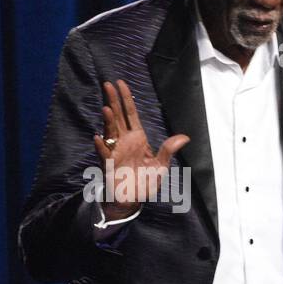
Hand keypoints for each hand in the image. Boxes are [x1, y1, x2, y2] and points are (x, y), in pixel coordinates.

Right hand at [92, 79, 189, 219]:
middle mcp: (124, 141)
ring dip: (108, 121)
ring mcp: (115, 151)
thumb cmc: (145, 182)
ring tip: (107, 108)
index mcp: (137, 138)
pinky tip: (98, 138)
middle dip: (113, 101)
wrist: (132, 200)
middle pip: (118, 117)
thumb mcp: (160, 166)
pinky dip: (100, 146)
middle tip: (108, 84)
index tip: (120, 83)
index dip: (126, 99)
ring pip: (110, 132)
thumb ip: (169, 150)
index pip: (131, 114)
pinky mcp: (109, 165)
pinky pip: (104, 154)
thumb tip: (184, 137)